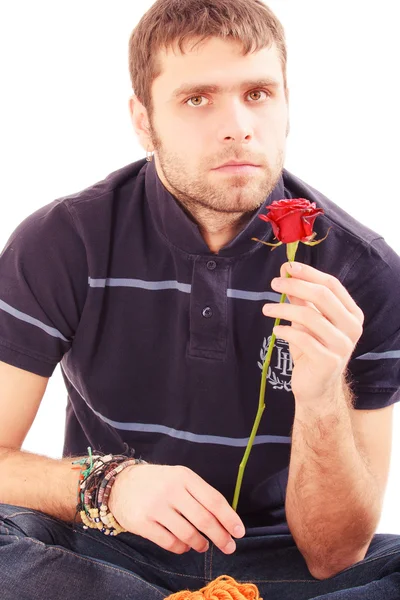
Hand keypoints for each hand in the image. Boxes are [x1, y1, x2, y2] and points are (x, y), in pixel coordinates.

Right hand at [108, 463, 245, 553]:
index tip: (239, 532)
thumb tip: (225, 520)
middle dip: (220, 537)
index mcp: (184, 476)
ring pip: (188, 534)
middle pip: (204, 519)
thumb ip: (199, 494)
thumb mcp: (179, 478)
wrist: (121, 483)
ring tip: (203, 546)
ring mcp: (156, 507)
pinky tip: (184, 546)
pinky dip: (181, 548)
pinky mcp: (143, 523)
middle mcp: (171, 490)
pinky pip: (170, 543)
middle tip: (228, 547)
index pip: (214, 499)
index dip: (229, 518)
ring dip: (200, 544)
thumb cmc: (158, 482)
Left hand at [262, 261, 363, 404]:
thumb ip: (300, 297)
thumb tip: (286, 270)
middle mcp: (352, 327)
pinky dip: (285, 331)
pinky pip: (302, 339)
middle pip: (322, 295)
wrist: (316, 387)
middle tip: (274, 283)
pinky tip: (275, 331)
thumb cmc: (312, 348)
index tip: (288, 267)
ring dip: (283, 308)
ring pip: (310, 316)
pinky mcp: (328, 362)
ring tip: (267, 308)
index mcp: (351, 313)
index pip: (332, 284)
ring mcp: (342, 345)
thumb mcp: (306, 320)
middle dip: (295, 285)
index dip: (309, 273)